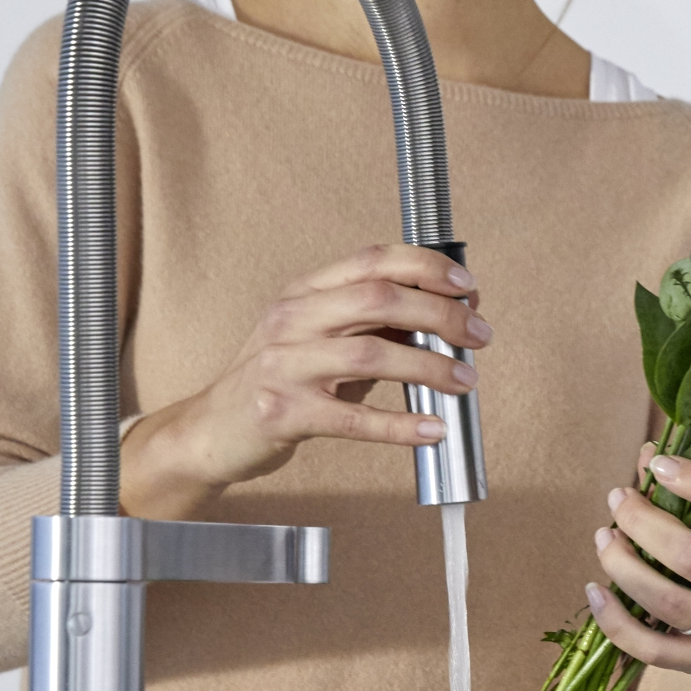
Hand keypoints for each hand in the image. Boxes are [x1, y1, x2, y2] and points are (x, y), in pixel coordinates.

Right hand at [122, 243, 487, 519]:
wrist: (212, 430)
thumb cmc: (278, 383)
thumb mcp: (322, 340)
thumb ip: (376, 325)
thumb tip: (451, 313)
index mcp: (305, 293)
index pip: (372, 260)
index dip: (426, 267)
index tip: (466, 286)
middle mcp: (291, 319)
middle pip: (379, 299)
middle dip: (441, 315)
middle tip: (479, 337)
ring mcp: (283, 365)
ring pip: (371, 353)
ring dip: (430, 367)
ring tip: (464, 381)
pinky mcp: (282, 413)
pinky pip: (353, 418)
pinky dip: (400, 425)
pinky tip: (432, 429)